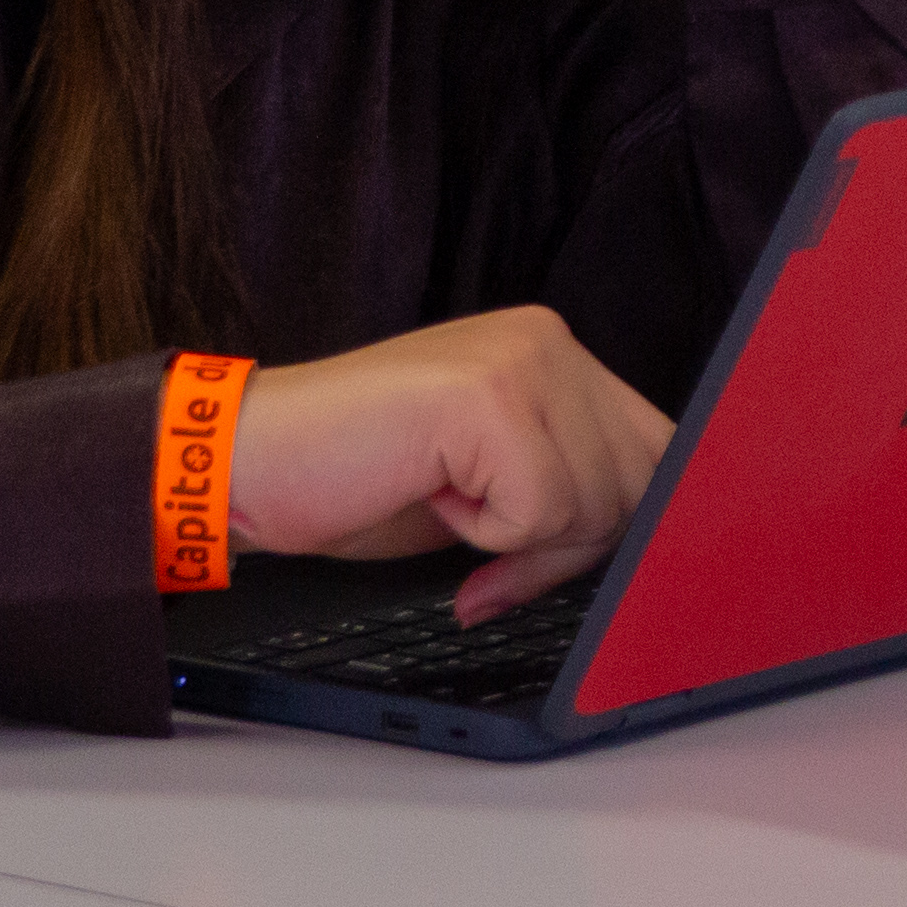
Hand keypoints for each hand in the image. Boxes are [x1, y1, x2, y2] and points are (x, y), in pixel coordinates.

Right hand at [227, 306, 675, 622]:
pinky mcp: (491, 398)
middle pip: (641, 480)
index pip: (655, 449)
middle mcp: (546, 341)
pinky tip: (428, 490)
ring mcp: (521, 362)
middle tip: (484, 541)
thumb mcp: (486, 490)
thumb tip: (644, 551)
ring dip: (520, 539)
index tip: (582, 565)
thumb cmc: (356, 477)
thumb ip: (564, 494)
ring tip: (442, 496)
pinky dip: (485, 534)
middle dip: (575, 542)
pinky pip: (539, 512)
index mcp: (550, 352)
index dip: (625, 523)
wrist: (250, 462)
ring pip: (595, 504)